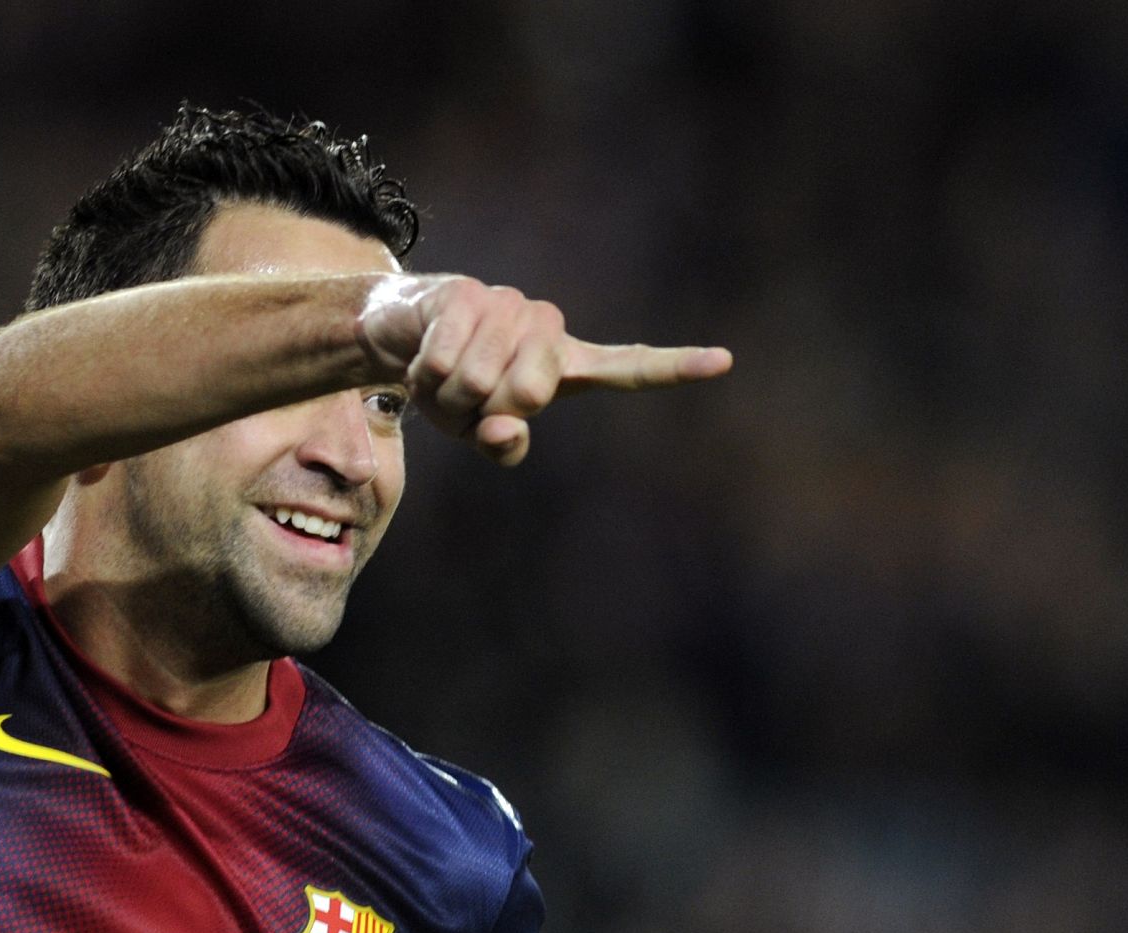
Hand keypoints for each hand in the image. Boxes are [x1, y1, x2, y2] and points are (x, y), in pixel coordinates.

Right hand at [356, 274, 732, 465]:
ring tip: (444, 379)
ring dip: (447, 397)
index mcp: (567, 367)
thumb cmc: (457, 390)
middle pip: (528, 395)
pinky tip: (426, 358)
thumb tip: (506, 430)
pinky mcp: (470, 292)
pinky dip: (427, 375)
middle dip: (482, 412)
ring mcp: (512, 307)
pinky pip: (447, 359)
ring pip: (480, 381)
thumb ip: (503, 444)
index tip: (723, 362)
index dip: (675, 368)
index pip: (629, 368)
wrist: (404, 337)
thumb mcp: (481, 432)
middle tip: (466, 401)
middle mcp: (550, 329)